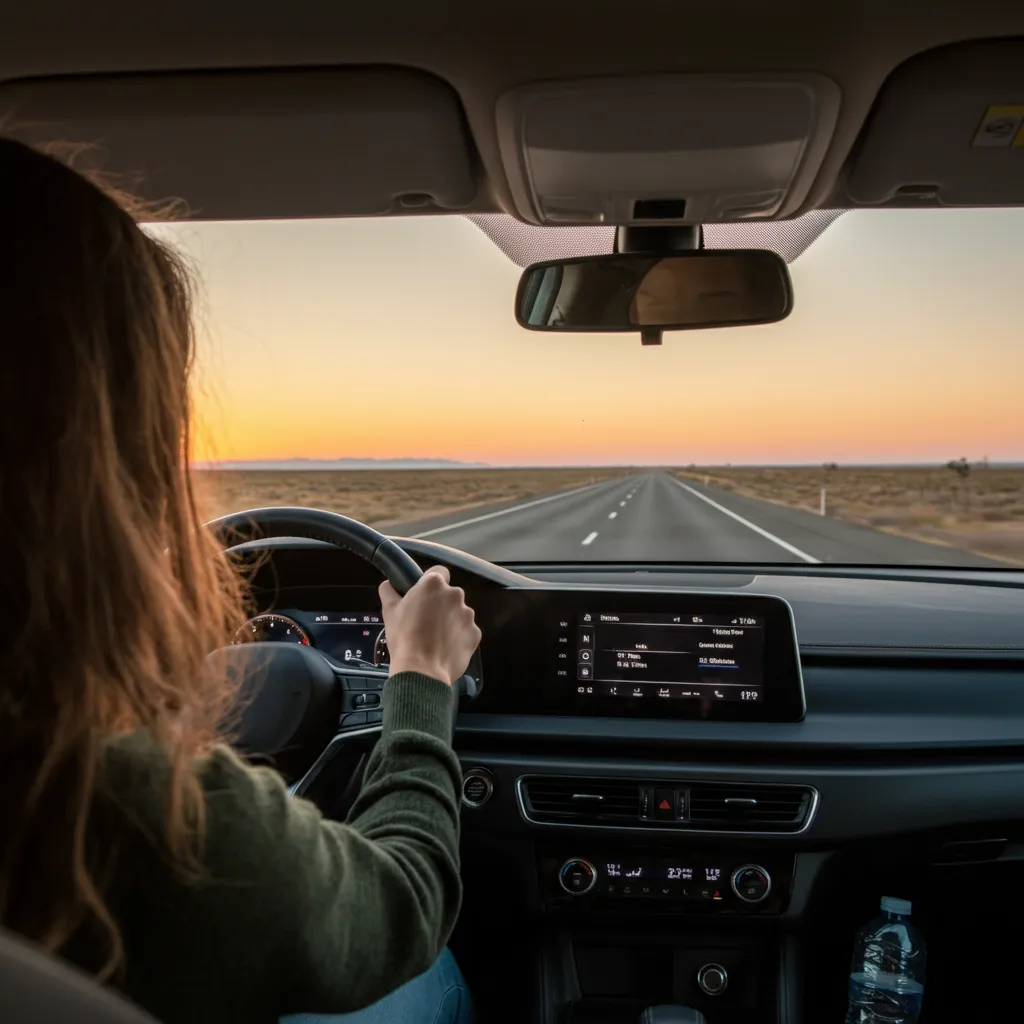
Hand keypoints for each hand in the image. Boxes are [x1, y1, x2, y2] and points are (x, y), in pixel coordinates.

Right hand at [379, 566, 480, 686]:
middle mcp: (455, 595)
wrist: (422, 670)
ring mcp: (468, 614)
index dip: (430, 583)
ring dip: (451, 621)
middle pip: (450, 594)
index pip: (438, 572)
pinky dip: (459, 637)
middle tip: (426, 620)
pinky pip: (467, 631)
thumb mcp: (389, 612)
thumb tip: (388, 585)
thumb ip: (389, 592)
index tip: (424, 596)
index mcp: (434, 584)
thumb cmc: (404, 638)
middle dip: (440, 604)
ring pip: (459, 613)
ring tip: (435, 638)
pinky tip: (446, 648)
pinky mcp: (475, 633)